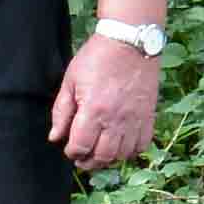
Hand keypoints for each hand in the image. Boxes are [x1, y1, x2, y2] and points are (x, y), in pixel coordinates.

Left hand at [46, 30, 163, 173]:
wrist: (130, 41)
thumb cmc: (97, 57)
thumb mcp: (70, 81)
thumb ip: (62, 112)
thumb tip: (55, 137)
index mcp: (94, 110)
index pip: (80, 146)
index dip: (72, 152)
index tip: (69, 148)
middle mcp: (116, 119)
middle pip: (102, 156)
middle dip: (89, 162)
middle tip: (82, 158)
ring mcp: (135, 119)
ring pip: (122, 154)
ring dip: (108, 159)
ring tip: (100, 152)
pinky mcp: (148, 115)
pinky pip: (142, 145)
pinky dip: (131, 151)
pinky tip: (121, 144)